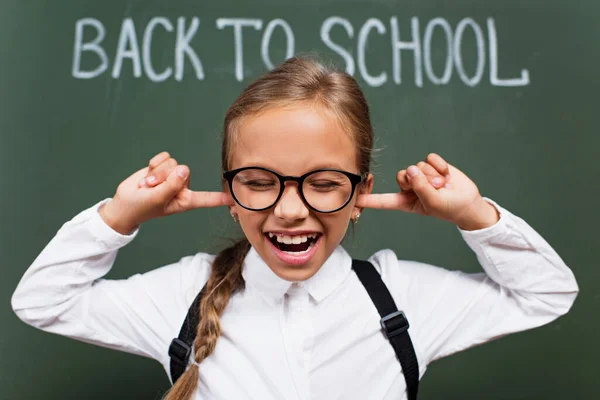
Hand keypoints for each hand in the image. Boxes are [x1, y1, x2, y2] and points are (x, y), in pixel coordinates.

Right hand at [100, 152, 232, 233]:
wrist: (124, 203)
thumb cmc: (142, 207)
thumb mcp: (158, 199)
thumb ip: (172, 185)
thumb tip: (183, 168)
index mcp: (186, 200)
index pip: (208, 198)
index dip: (221, 198)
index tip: (235, 198)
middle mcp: (183, 187)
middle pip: (184, 171)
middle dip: (165, 177)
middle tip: (153, 189)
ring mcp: (173, 176)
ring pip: (173, 163)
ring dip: (157, 173)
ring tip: (148, 185)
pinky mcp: (163, 166)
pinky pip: (164, 157)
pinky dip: (153, 165)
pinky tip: (147, 175)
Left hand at [356, 153, 498, 229]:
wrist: (468, 202)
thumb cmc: (448, 208)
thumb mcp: (431, 202)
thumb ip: (420, 187)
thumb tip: (412, 168)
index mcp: (405, 201)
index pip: (383, 200)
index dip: (368, 199)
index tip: (353, 199)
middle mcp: (410, 187)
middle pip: (402, 175)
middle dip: (419, 180)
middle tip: (433, 188)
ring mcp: (421, 175)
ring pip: (418, 166)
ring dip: (433, 175)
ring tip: (442, 185)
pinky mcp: (432, 164)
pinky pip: (429, 158)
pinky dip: (439, 165)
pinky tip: (446, 175)